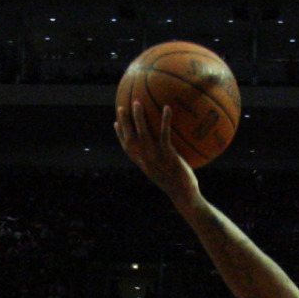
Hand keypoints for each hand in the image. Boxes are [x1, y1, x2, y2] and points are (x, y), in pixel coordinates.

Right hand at [114, 95, 200, 209]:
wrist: (183, 194)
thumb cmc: (177, 184)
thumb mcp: (163, 173)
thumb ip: (159, 161)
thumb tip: (163, 152)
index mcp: (142, 163)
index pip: (127, 148)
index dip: (120, 135)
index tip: (115, 123)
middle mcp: (145, 159)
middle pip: (130, 138)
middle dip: (124, 122)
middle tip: (121, 107)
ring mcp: (155, 157)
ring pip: (143, 133)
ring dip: (138, 117)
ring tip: (137, 103)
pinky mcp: (167, 154)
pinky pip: (164, 133)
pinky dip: (165, 120)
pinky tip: (167, 108)